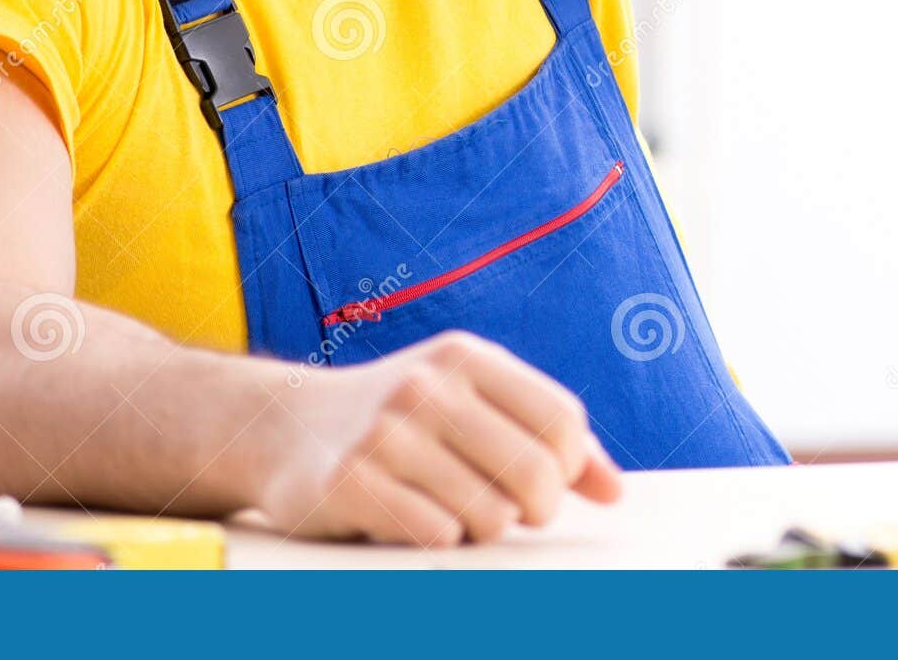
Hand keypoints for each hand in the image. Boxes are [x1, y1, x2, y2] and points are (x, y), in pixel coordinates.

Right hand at [251, 331, 621, 545]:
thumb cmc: (398, 419)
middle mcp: (426, 386)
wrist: (283, 425)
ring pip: (490, 516)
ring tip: (450, 508)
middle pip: (535, 474)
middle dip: (535, 509)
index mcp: (464, 357)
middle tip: (509, 511)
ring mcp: (386, 433)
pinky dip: (436, 540)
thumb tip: (614, 490)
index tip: (544, 481)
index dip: (568, 468)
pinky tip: (410, 517)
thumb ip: (541, 434)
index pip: (561, 420)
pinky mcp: (350, 482)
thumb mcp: (467, 400)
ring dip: (481, 529)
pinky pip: (437, 537)